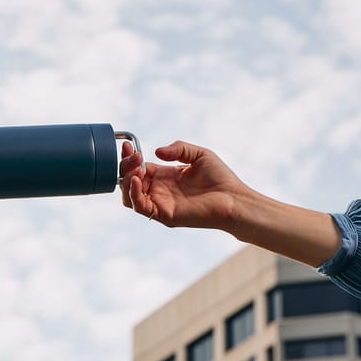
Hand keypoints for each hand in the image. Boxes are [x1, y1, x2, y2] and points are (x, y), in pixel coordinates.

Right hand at [119, 140, 245, 229]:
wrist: (234, 199)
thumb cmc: (220, 179)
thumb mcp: (199, 155)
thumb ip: (179, 149)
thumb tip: (156, 152)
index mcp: (165, 177)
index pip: (138, 168)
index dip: (129, 158)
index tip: (127, 145)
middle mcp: (159, 191)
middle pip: (129, 182)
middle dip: (126, 167)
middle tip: (134, 156)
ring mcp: (160, 204)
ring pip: (129, 197)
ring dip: (126, 181)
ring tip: (136, 168)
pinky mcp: (165, 215)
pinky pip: (141, 207)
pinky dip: (133, 194)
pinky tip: (136, 179)